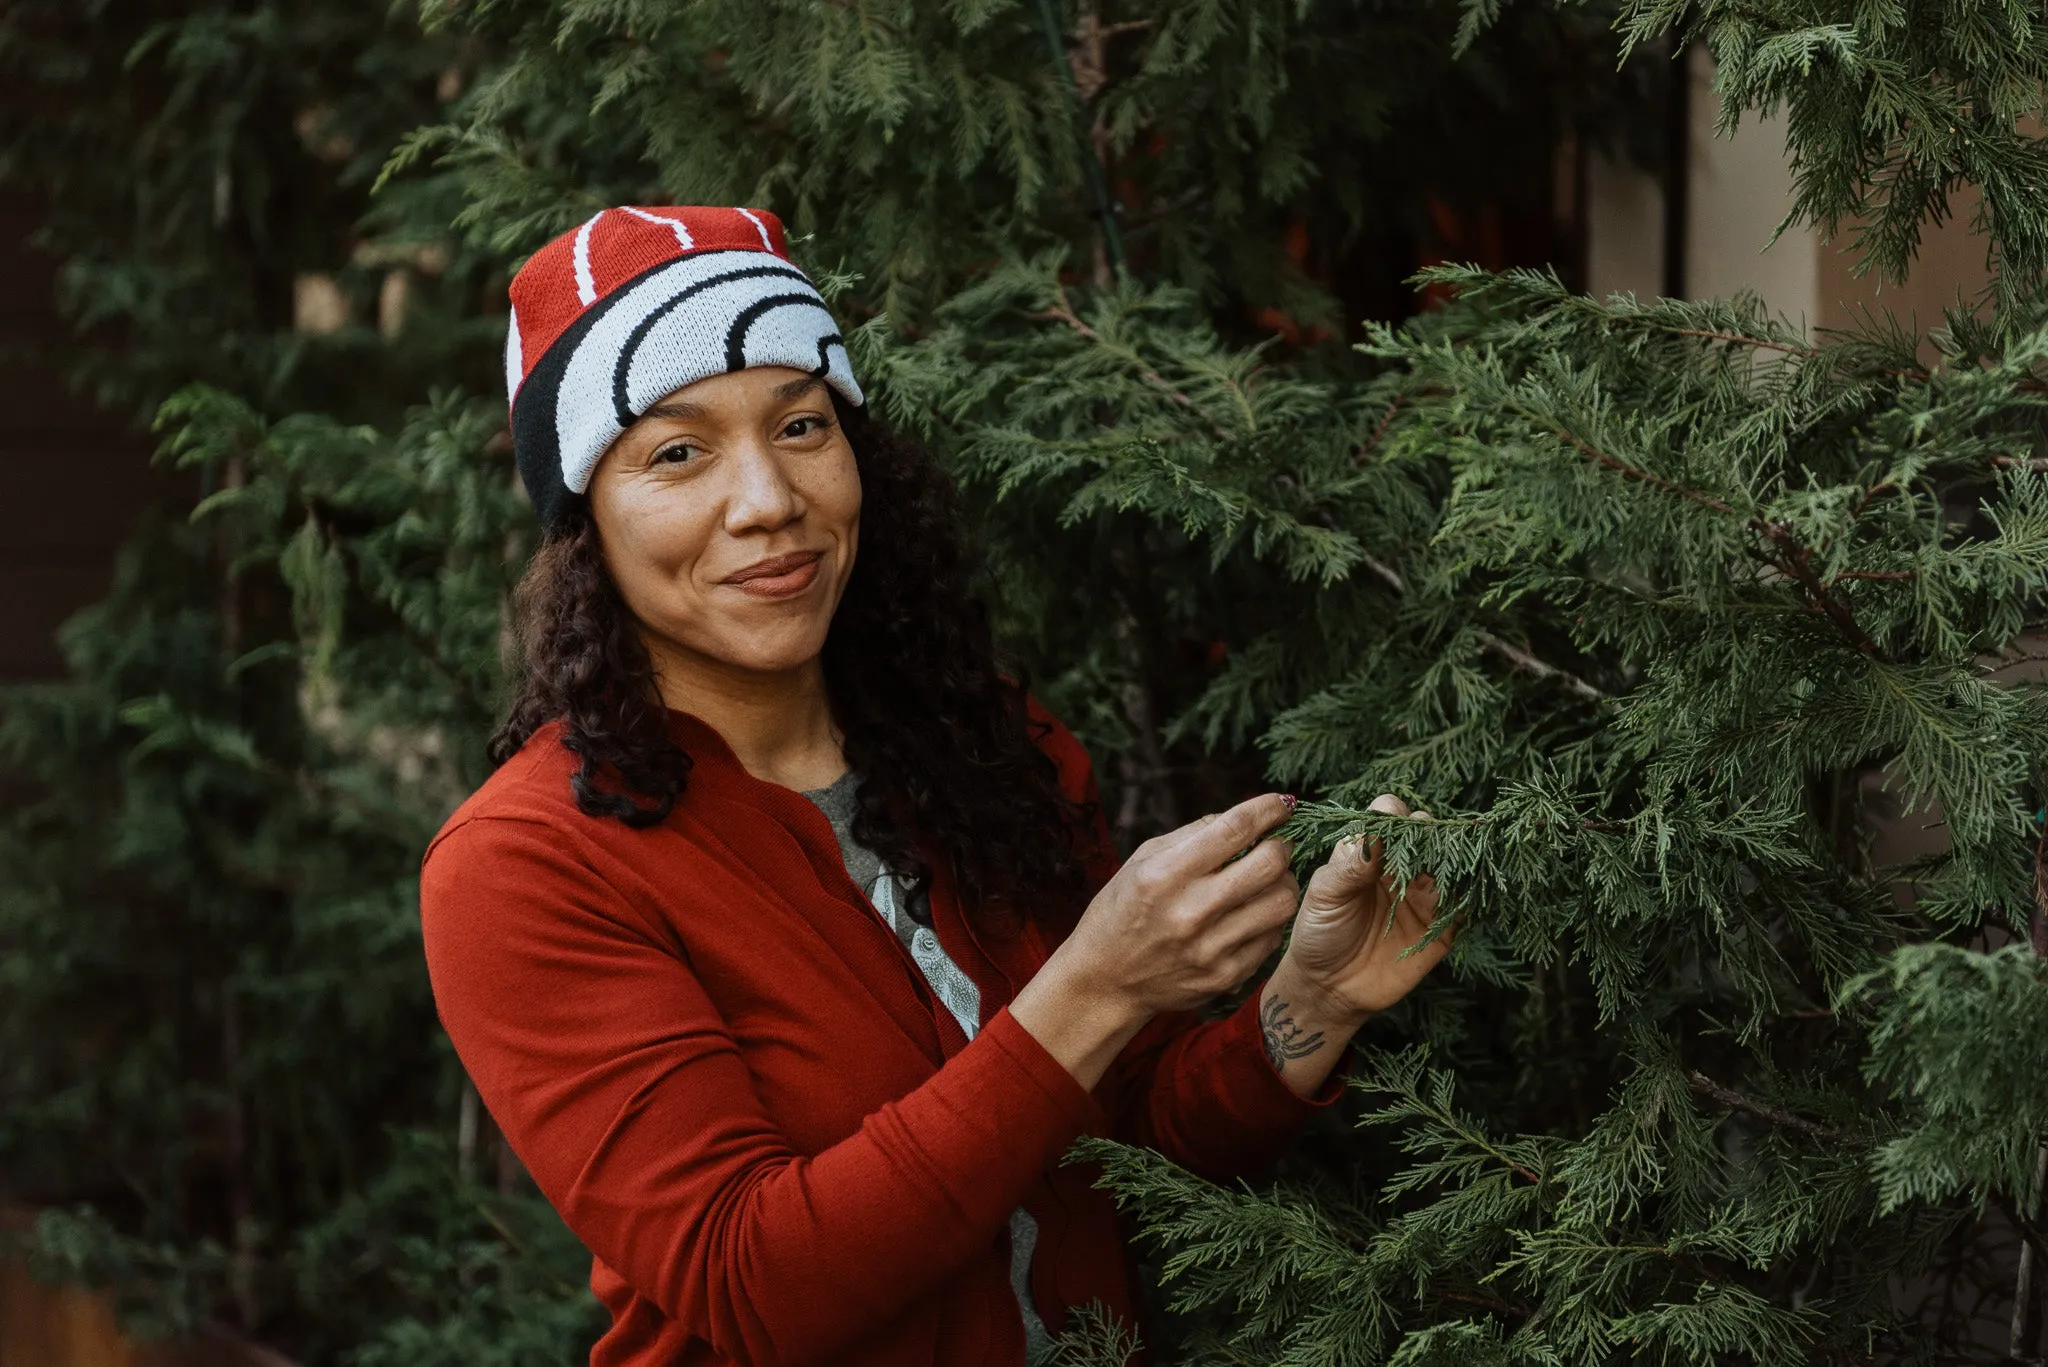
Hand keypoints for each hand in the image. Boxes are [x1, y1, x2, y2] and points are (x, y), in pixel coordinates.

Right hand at [1010, 793, 1299, 1088]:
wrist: (1105, 981)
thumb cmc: (1120, 913)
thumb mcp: (1141, 861)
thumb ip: (1192, 834)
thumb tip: (1245, 815)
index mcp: (1164, 875)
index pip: (1234, 829)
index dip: (1267, 810)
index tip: (1281, 804)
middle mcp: (1190, 912)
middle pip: (1269, 865)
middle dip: (1282, 846)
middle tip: (1276, 844)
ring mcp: (1210, 949)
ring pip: (1282, 903)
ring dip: (1284, 883)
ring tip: (1269, 880)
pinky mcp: (1224, 976)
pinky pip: (1272, 938)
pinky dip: (1270, 918)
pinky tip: (1254, 912)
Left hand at [1280, 793, 1452, 1021]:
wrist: (1329, 988)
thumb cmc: (1319, 934)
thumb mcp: (1325, 896)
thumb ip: (1349, 866)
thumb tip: (1376, 832)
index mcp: (1368, 851)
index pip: (1389, 816)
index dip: (1394, 815)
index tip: (1392, 827)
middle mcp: (1399, 867)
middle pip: (1426, 832)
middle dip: (1429, 832)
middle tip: (1424, 845)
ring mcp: (1422, 895)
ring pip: (1451, 863)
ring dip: (1452, 858)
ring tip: (1443, 866)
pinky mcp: (1441, 925)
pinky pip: (1463, 903)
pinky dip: (1468, 893)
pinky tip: (1461, 891)